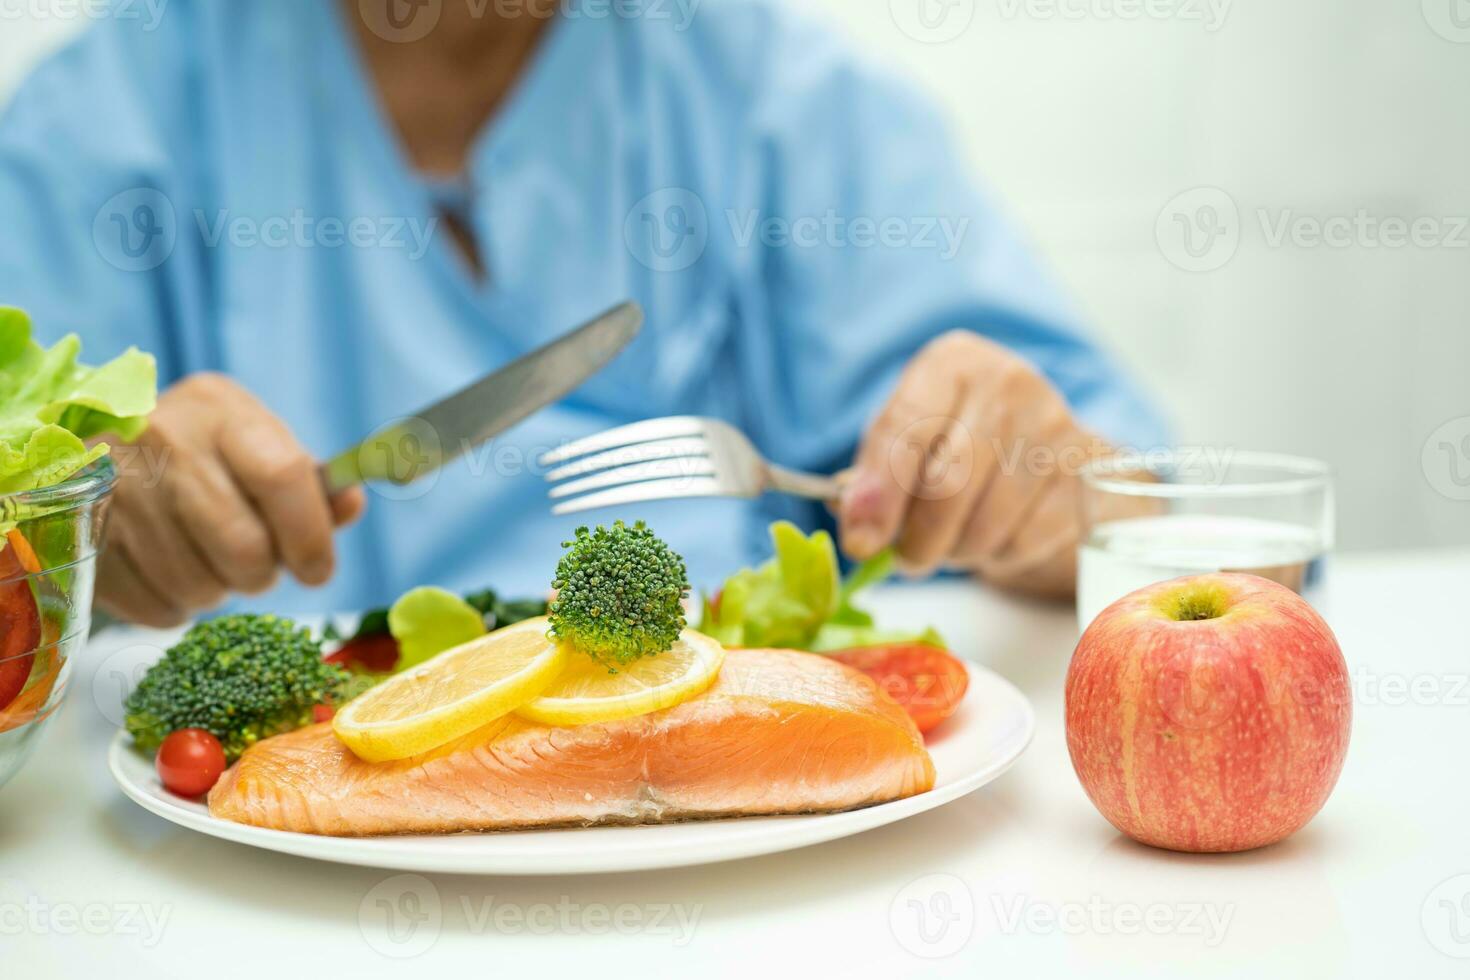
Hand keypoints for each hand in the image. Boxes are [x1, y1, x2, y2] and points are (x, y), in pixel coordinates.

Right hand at [97, 373, 366, 626]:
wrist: (95, 450)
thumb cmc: (200, 454)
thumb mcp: (255, 446)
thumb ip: (309, 483)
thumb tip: (351, 505)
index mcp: (219, 410)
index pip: (282, 476)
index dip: (310, 536)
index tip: (318, 569)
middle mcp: (163, 440)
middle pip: (244, 547)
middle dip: (263, 573)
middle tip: (257, 565)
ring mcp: (115, 489)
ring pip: (200, 586)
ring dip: (217, 589)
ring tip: (205, 558)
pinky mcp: (83, 539)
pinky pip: (157, 608)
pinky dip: (175, 605)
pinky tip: (167, 570)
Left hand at [837, 331, 1105, 597]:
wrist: (1046, 442)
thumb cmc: (959, 438)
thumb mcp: (908, 439)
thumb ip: (874, 479)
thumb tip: (859, 533)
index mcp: (953, 362)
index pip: (906, 430)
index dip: (880, 493)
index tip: (859, 542)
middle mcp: (1007, 383)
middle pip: (948, 484)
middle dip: (917, 539)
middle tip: (906, 559)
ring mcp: (1055, 426)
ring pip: (986, 523)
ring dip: (956, 552)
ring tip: (950, 541)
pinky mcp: (1085, 476)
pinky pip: (1023, 542)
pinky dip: (997, 556)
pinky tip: (994, 535)